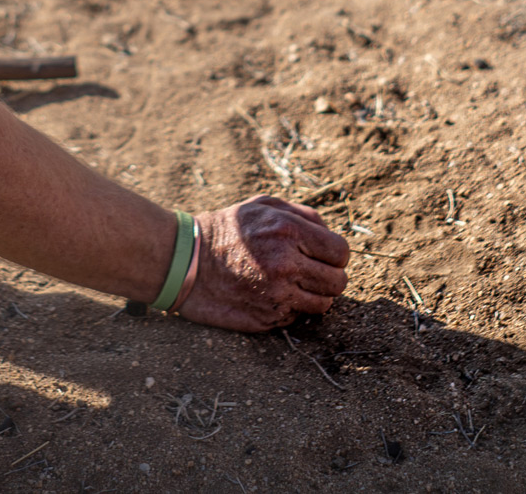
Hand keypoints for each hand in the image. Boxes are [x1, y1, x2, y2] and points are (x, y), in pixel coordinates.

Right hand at [179, 195, 350, 330]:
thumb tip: (329, 233)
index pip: (340, 253)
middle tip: (310, 272)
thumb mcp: (262, 206)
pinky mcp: (266, 318)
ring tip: (292, 285)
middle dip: (329, 277)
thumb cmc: (225, 229)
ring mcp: (277, 295)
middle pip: (337, 282)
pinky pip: (296, 317)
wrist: (184, 261)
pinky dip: (290, 308)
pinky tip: (271, 294)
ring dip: (313, 296)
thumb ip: (302, 214)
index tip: (322, 256)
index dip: (335, 255)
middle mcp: (286, 265)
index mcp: (288, 231)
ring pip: (322, 305)